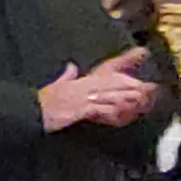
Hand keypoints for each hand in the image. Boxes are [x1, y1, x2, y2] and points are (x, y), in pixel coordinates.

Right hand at [35, 52, 155, 132]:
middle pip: (112, 85)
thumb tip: (71, 66)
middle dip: (131, 87)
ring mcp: (81, 98)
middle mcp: (83, 87)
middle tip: (148, 89)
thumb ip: (66, 76)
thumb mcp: (55, 85)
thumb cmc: (43, 101)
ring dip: (126, 98)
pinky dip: (110, 112)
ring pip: (109, 96)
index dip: (123, 79)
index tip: (137, 80)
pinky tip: (121, 114)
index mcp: (80, 82)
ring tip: (141, 100)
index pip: (106, 77)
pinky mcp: (78, 109)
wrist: (32, 110)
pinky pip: (98, 110)